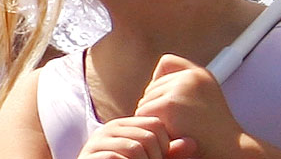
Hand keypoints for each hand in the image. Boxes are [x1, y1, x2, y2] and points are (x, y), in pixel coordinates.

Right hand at [77, 115, 197, 158]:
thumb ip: (169, 153)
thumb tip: (192, 143)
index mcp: (126, 125)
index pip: (156, 124)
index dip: (165, 145)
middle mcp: (110, 129)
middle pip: (147, 136)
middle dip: (155, 158)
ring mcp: (97, 142)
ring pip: (134, 147)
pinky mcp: (88, 156)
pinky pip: (114, 157)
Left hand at [135, 54, 245, 158]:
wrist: (225, 148)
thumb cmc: (211, 133)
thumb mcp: (205, 100)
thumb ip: (185, 85)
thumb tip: (153, 82)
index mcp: (200, 74)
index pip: (166, 63)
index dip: (161, 82)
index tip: (171, 103)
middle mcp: (190, 76)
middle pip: (152, 86)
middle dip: (157, 105)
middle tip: (178, 123)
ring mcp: (180, 88)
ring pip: (145, 101)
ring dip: (154, 117)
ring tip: (176, 129)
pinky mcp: (169, 105)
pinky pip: (143, 113)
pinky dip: (152, 127)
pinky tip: (170, 133)